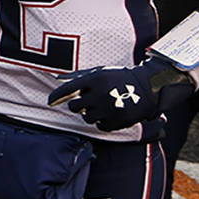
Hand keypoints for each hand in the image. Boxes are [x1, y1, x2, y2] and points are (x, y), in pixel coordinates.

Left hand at [47, 58, 192, 131]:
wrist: (147, 87)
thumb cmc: (119, 78)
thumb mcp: (100, 72)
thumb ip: (78, 77)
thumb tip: (57, 79)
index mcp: (94, 79)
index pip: (68, 89)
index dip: (57, 96)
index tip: (50, 101)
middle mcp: (100, 94)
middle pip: (75, 107)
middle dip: (77, 105)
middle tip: (86, 102)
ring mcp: (109, 108)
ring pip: (87, 118)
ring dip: (90, 114)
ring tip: (100, 107)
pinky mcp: (117, 121)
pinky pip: (100, 126)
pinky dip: (102, 122)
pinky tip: (109, 114)